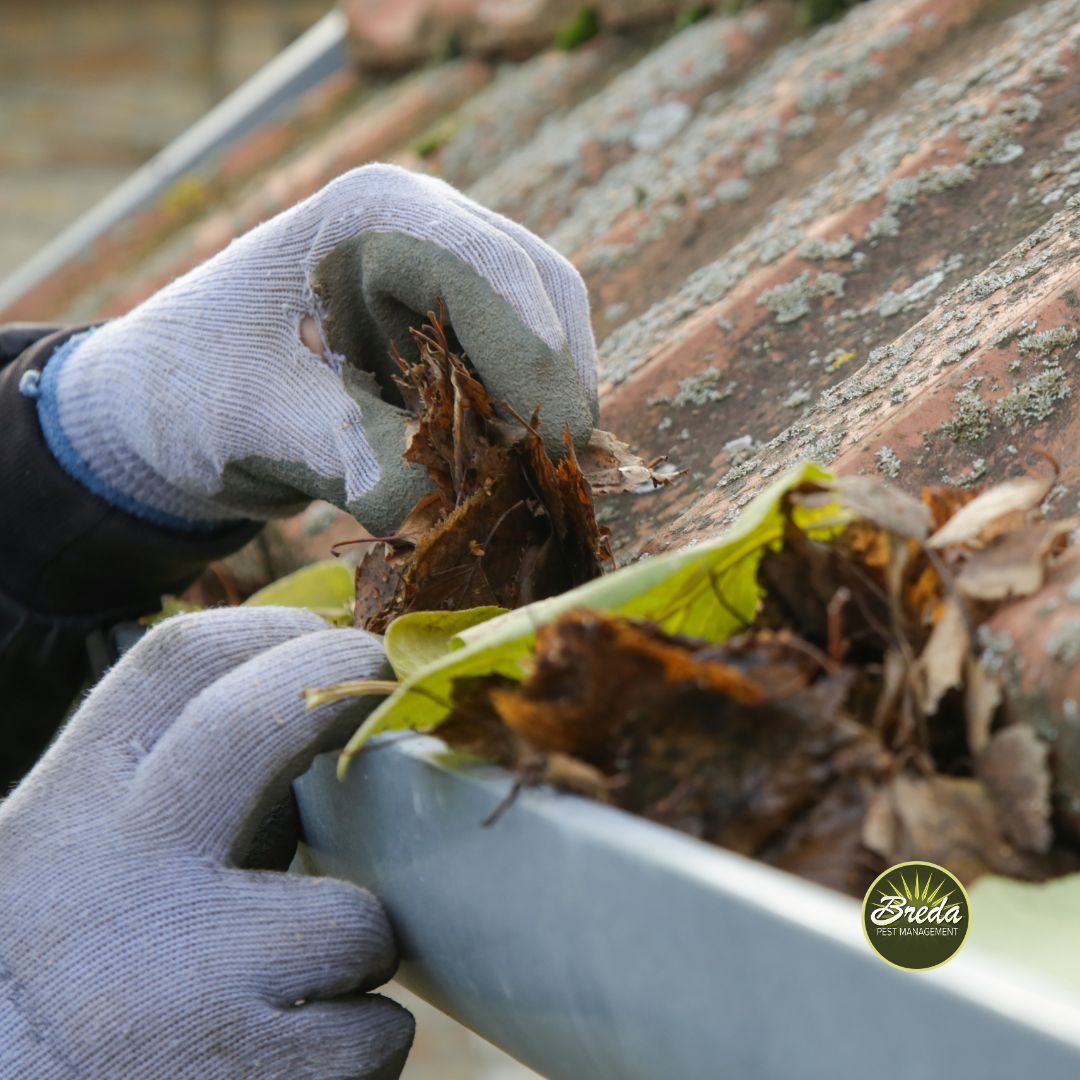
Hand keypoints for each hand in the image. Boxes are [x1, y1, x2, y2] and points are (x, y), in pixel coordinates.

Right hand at [0, 607, 412, 1078]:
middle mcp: (116, 888)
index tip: (324, 631)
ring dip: (352, 955)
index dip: (270, 630)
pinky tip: (287, 1067)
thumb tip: (288, 713)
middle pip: (259, 722)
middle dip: (343, 684)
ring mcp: (187, 987)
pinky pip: (376, 1035)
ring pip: (358, 919)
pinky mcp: (254, 1078)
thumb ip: (152, 802)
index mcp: (63, 825)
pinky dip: (356, 1050)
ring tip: (289, 995)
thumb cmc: (56, 995)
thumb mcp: (63, 877)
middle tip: (383, 689)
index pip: (174, 668)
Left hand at [34, 164, 597, 535]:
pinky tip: (491, 467)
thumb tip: (448, 507)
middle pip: (540, 296)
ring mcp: (449, 273)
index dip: (532, 360)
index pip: (489, 269)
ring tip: (507, 480)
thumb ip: (358, 463)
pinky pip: (522, 369)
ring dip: (538, 410)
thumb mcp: (266, 429)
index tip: (546, 452)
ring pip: (547, 333)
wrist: (176, 404)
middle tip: (542, 479)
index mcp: (372, 212)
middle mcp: (427, 224)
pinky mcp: (458, 326)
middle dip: (547, 390)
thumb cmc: (199, 394)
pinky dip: (519, 421)